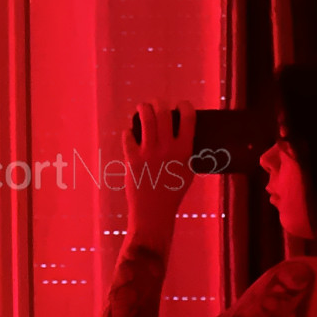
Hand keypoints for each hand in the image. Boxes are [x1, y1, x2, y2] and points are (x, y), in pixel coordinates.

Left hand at [120, 99, 195, 231]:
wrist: (153, 214)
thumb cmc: (172, 193)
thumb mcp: (188, 172)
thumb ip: (187, 152)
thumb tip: (185, 132)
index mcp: (184, 151)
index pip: (188, 118)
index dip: (184, 106)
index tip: (180, 105)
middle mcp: (167, 149)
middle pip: (163, 112)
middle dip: (159, 103)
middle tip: (157, 104)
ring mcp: (149, 153)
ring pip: (145, 118)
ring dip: (143, 109)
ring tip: (142, 108)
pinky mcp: (132, 159)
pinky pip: (128, 136)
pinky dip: (128, 131)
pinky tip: (130, 133)